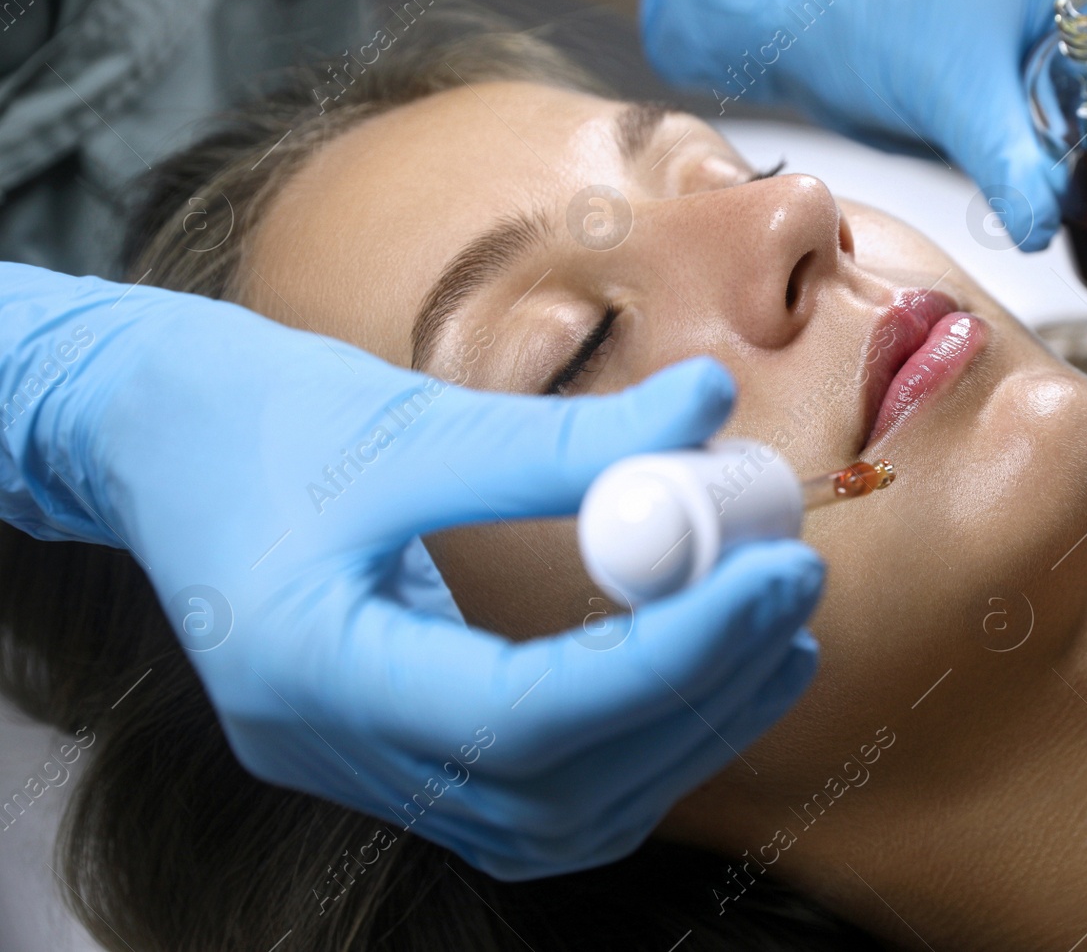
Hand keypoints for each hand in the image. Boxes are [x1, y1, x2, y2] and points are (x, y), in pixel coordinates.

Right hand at [0, 263, 822, 878]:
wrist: (153, 441)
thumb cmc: (256, 415)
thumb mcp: (408, 417)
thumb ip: (566, 438)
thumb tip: (712, 412)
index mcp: (305, 667)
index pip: (523, 716)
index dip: (672, 656)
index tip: (772, 574)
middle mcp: (329, 750)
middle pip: (554, 790)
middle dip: (699, 699)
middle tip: (790, 596)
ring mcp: (359, 768)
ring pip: (555, 817)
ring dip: (683, 734)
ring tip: (772, 633)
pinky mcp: (395, 751)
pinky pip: (536, 794)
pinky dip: (635, 745)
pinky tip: (702, 670)